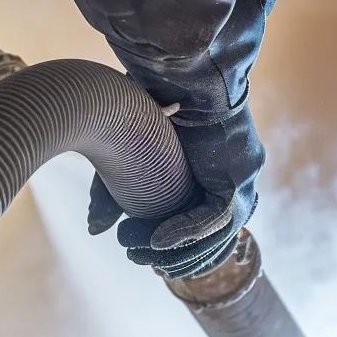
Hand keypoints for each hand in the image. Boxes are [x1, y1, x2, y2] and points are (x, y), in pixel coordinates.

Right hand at [87, 104, 264, 278]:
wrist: (170, 77)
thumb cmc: (147, 110)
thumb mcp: (125, 162)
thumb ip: (111, 196)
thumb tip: (96, 231)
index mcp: (208, 181)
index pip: (195, 231)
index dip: (168, 252)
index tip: (137, 256)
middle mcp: (228, 184)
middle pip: (207, 239)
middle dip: (172, 258)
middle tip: (138, 259)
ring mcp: (240, 181)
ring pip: (214, 235)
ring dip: (177, 250)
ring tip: (143, 254)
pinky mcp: (240, 175)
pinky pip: (216, 217)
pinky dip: (186, 233)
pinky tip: (157, 241)